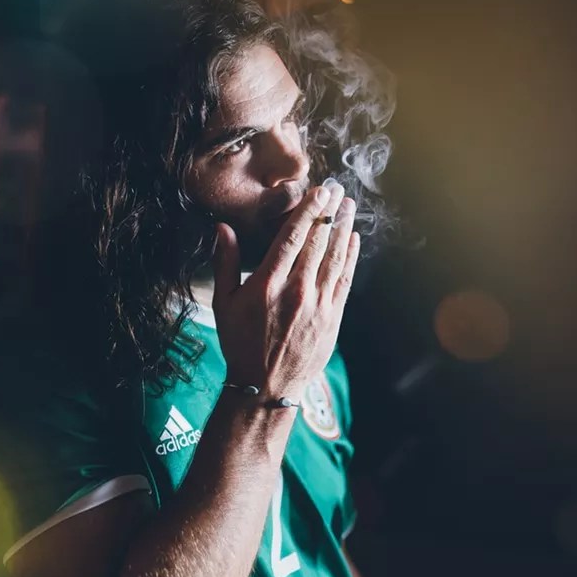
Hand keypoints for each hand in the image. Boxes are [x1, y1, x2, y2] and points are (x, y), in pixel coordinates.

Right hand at [211, 182, 361, 399]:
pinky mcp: (333, 317)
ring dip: (344, 228)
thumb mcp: (224, 303)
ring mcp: (318, 304)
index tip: (319, 190)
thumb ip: (226, 263)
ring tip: (349, 205)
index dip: (309, 210)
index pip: (293, 237)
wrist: (266, 387)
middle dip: (329, 211)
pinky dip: (350, 257)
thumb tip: (222, 228)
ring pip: (336, 257)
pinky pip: (345, 279)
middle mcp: (296, 291)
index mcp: (268, 284)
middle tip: (337, 188)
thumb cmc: (240, 344)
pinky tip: (354, 239)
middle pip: (319, 241)